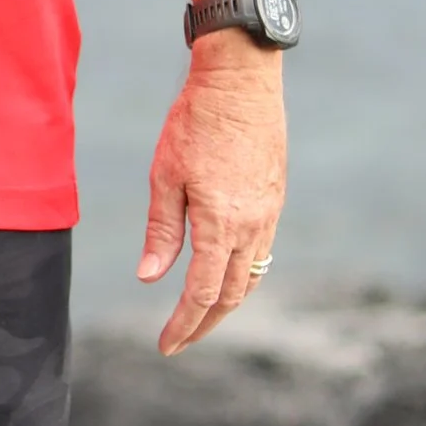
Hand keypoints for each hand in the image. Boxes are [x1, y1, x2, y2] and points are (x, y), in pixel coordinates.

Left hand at [137, 41, 285, 354]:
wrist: (241, 80)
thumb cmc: (195, 122)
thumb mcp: (165, 175)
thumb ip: (162, 231)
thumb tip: (150, 277)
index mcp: (221, 223)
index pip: (201, 293)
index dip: (183, 325)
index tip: (166, 345)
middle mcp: (252, 225)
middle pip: (230, 295)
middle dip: (204, 325)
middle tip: (179, 341)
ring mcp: (269, 213)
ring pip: (250, 277)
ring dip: (225, 304)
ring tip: (200, 317)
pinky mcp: (275, 199)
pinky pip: (262, 253)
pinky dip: (242, 276)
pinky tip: (224, 275)